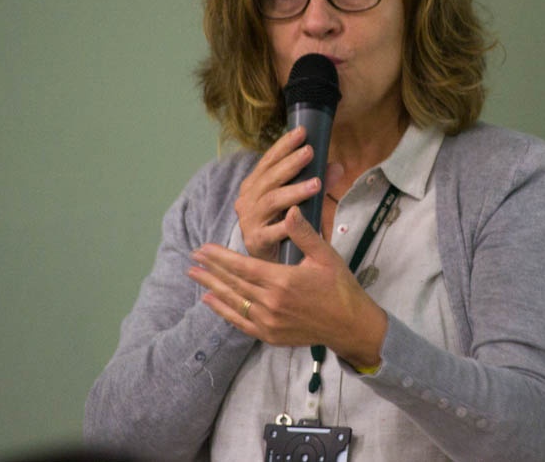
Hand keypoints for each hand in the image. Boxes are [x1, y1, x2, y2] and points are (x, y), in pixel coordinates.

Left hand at [188, 205, 386, 367]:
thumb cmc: (339, 286)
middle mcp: (271, 302)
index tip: (203, 248)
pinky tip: (210, 301)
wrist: (350, 325)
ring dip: (212, 287)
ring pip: (233, 301)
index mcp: (282, 280)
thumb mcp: (325, 255)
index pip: (242, 266)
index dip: (221, 257)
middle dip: (211, 269)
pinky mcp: (270, 335)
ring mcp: (269, 322)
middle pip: (233, 283)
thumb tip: (290, 210)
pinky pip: (240, 322)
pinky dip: (223, 311)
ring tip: (194, 275)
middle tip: (193, 257)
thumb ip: (304, 234)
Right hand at [233, 126, 342, 259]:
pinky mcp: (255, 241)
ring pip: (272, 201)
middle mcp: (247, 200)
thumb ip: (316, 183)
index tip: (302, 131)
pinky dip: (286, 224)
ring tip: (316, 183)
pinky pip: (272, 231)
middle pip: (269, 178)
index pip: (268, 161)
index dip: (284, 145)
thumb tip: (337, 166)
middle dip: (290, 164)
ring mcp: (249, 221)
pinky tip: (300, 216)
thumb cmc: (284, 227)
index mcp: (254, 185)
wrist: (269, 263)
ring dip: (294, 191)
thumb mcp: (301, 201)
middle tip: (309, 151)